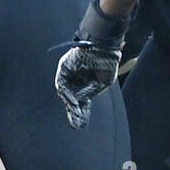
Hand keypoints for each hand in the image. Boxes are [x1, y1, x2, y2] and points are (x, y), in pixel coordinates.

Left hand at [55, 1, 128, 128]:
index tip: (81, 123)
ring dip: (71, 105)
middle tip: (77, 124)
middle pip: (71, 97)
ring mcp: (68, 72)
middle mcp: (75, 77)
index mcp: (85, 80)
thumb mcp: (103, 81)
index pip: (81, 98)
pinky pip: (62, 83)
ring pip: (65, 92)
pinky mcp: (64, 68)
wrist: (103, 44)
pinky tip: (74, 102)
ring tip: (76, 117)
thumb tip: (78, 100)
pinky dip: (68, 94)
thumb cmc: (106, 60)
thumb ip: (90, 91)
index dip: (82, 110)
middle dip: (74, 112)